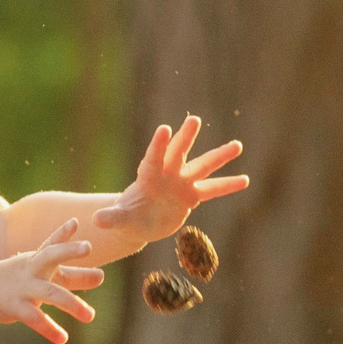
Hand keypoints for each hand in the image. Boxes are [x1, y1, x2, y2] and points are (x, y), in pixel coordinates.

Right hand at [0, 219, 105, 343]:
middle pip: (50, 255)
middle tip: (88, 246)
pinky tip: (63, 338)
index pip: (53, 243)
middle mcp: (32, 268)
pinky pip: (34, 318)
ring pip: (49, 292)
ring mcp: (23, 287)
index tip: (75, 222)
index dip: (64, 234)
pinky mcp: (15, 306)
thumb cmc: (22, 278)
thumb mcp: (46, 274)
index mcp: (40, 258)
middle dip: (68, 250)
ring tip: (90, 316)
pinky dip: (49, 329)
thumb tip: (102, 277)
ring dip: (71, 303)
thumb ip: (74, 275)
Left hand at [94, 116, 247, 246]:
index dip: (159, 144)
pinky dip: (228, 186)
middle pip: (178, 153)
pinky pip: (212, 190)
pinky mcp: (191, 197)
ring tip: (238, 145)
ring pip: (202, 167)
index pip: (154, 158)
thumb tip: (97, 220)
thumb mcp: (118, 220)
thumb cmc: (126, 218)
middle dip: (186, 137)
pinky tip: (246, 180)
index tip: (165, 128)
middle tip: (195, 119)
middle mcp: (167, 175)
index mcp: (148, 177)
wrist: (138, 223)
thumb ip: (111, 218)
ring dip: (219, 156)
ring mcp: (181, 184)